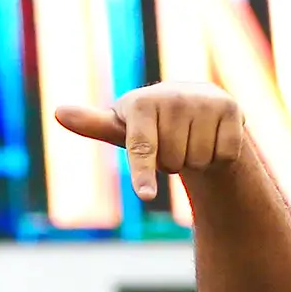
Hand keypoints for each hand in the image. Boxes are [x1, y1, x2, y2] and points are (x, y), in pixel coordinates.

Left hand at [53, 83, 249, 202]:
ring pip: (198, 160)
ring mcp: (205, 100)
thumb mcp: (121, 126)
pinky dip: (218, 156)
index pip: (141, 149)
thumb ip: (93, 124)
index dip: (143, 173)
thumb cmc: (150, 122)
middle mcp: (173, 96)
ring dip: (194, 159)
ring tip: (189, 138)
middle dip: (170, 162)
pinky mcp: (232, 108)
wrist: (196, 105)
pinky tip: (211, 137)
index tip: (145, 195)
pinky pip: (224, 154)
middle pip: (172, 162)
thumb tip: (58, 111)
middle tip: (171, 142)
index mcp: (140, 103)